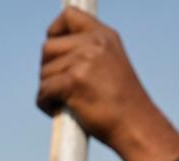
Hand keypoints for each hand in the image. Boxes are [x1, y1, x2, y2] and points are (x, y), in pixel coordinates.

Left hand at [37, 7, 178, 160]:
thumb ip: (89, 53)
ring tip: (66, 102)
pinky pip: (43, 90)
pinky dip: (45, 103)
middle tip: (62, 87)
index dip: (55, 31)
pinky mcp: (73, 82)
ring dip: (48, 90)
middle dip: (48, 70)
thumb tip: (55, 54)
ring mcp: (83, 61)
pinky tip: (57, 109)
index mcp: (104, 36)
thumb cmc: (122, 104)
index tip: (55, 52)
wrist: (135, 126)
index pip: (69, 16)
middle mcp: (94, 44)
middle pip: (47, 48)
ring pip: (43, 72)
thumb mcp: (112, 65)